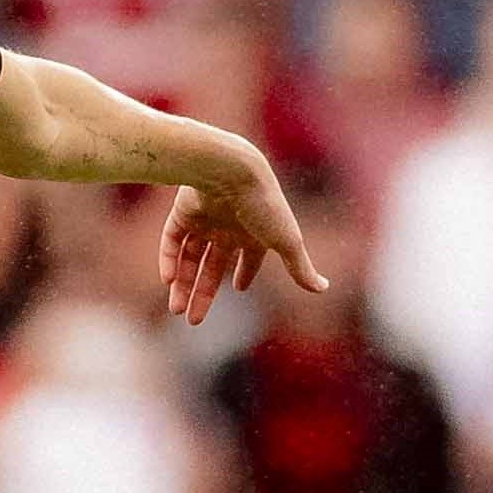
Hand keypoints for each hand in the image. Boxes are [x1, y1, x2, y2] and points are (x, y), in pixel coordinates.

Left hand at [159, 152, 326, 325]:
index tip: (238, 288)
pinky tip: (168, 280)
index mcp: (254, 230)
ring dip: (182, 284)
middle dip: (203, 293)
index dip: (245, 272)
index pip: (249, 257)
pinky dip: (168, 259)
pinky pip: (171, 239)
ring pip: (189, 257)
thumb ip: (300, 267)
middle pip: (213, 266)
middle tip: (193, 321)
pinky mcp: (182, 210)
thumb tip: (324, 289)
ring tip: (176, 310)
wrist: (232, 171)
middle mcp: (228, 225)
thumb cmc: (263, 205)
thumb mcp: (286, 241)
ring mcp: (204, 218)